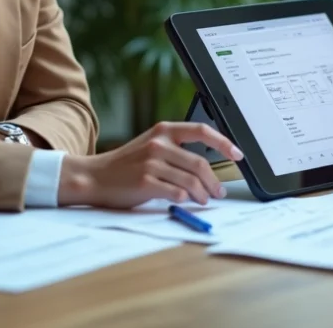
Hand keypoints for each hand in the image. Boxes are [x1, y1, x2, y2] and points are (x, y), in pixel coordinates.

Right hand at [57, 122, 243, 208]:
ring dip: (202, 194)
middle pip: (200, 162)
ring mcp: (152, 162)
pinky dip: (185, 198)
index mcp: (163, 130)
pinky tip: (185, 201)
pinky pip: (176, 192)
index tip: (238, 154)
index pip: (201, 131)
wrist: (94, 176)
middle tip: (219, 192)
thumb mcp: (150, 146)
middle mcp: (159, 143)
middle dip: (214, 181)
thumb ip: (176, 151)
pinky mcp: (145, 182)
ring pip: (191, 180)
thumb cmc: (125, 165)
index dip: (224, 142)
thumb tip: (206, 168)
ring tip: (204, 200)